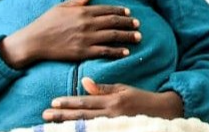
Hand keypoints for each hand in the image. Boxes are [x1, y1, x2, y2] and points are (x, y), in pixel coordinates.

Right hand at [0, 0, 140, 68]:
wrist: (35, 41)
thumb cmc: (47, 22)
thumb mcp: (63, 6)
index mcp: (83, 11)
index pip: (107, 10)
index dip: (120, 12)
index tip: (129, 13)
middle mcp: (87, 24)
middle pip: (113, 22)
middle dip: (128, 23)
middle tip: (138, 24)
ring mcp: (86, 39)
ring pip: (112, 36)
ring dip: (127, 36)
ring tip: (138, 37)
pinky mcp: (83, 52)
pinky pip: (104, 51)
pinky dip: (116, 51)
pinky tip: (126, 52)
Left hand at [42, 77, 183, 121]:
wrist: (162, 112)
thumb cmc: (141, 98)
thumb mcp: (123, 89)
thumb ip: (103, 88)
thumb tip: (84, 82)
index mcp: (112, 100)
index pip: (86, 102)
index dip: (69, 102)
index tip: (53, 102)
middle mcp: (111, 114)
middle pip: (82, 116)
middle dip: (62, 115)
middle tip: (45, 114)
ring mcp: (114, 125)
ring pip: (86, 126)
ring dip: (67, 125)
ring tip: (51, 124)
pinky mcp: (117, 131)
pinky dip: (83, 131)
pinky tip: (71, 131)